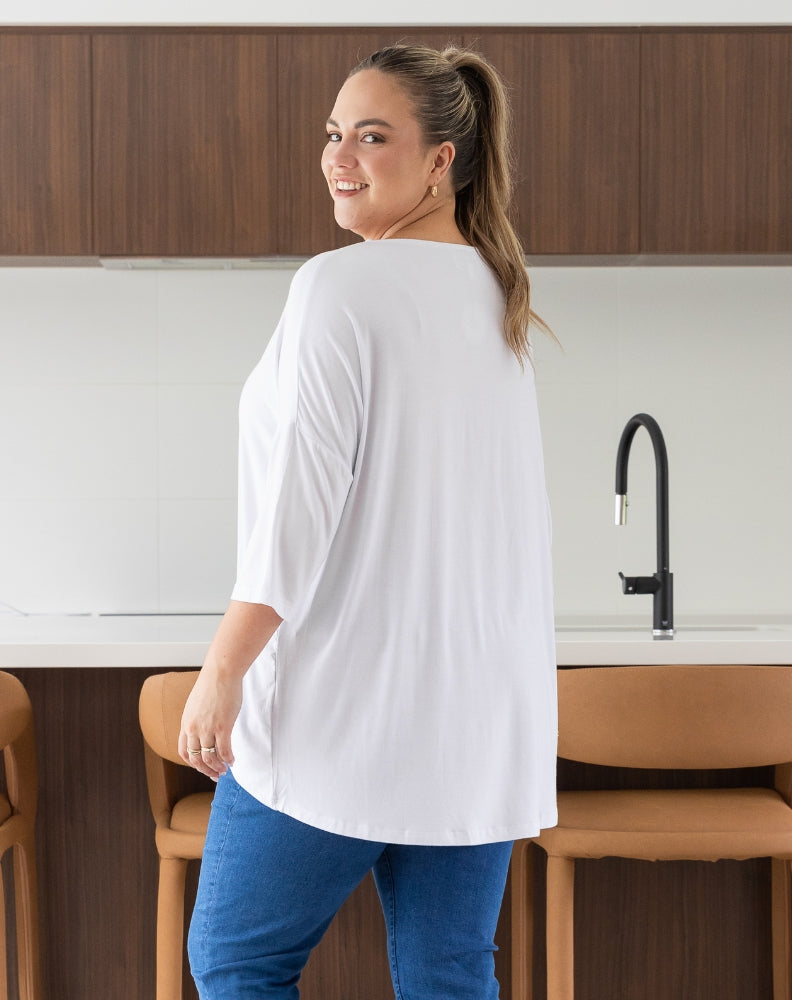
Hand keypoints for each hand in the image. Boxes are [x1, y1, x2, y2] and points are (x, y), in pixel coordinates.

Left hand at [177, 599, 281, 779]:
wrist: (221, 672)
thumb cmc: (212, 684)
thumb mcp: (197, 704)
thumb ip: (198, 719)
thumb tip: (205, 729)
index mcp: (186, 723)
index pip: (183, 751)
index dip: (192, 763)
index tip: (202, 767)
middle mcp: (193, 728)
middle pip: (195, 758)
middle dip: (205, 770)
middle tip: (215, 774)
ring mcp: (207, 728)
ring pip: (209, 757)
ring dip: (217, 767)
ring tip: (225, 769)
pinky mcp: (222, 726)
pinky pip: (224, 750)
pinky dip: (228, 759)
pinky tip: (233, 760)